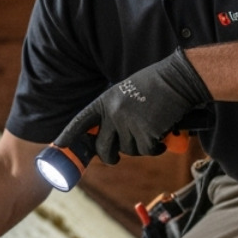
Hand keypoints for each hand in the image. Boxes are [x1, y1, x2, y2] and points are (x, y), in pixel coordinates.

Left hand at [54, 50, 210, 164]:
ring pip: (128, 150)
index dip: (69, 135)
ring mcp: (128, 123)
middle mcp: (113, 113)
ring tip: (152, 130)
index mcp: (105, 101)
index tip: (59, 145)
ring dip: (140, 146)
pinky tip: (162, 136)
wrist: (178, 79)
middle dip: (109, 156)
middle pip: (103, 148)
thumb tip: (110, 136)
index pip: (81, 121)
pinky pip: (146, 150)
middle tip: (115, 158)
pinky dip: (156, 148)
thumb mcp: (125, 93)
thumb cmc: (155, 84)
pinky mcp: (146, 133)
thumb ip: (114, 111)